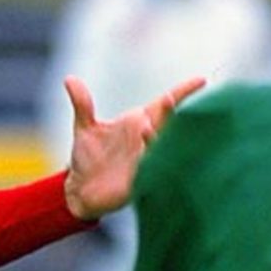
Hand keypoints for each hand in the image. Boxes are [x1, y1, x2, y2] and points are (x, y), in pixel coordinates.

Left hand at [61, 73, 204, 219]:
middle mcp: (147, 141)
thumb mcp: (84, 128)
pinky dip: (150, 166)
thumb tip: (69, 79)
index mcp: (138, 124)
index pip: (164, 105)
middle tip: (170, 100)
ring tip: (146, 128)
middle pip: (167, 124)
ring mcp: (145, 161)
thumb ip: (82, 103)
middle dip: (170, 114)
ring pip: (161, 149)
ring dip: (156, 139)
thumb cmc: (87, 158)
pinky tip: (147, 159)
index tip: (201, 80)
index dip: (182, 93)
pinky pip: (150, 172)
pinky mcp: (139, 182)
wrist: (79, 191)